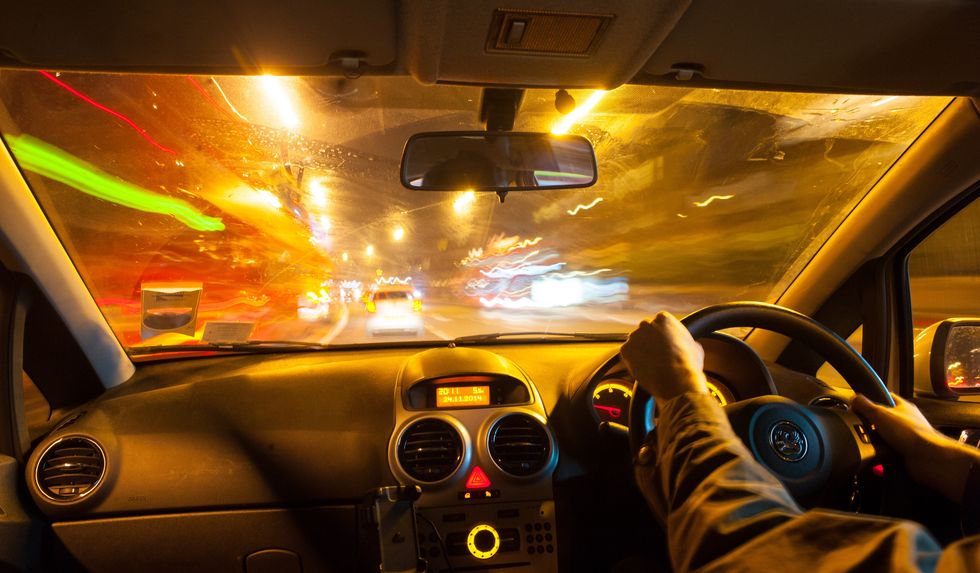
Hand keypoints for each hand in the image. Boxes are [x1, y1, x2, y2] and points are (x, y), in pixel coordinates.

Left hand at [620, 312, 707, 402]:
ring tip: (651, 363)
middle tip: (656, 353)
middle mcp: (646, 324)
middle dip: (649, 339)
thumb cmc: (688, 365)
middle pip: (645, 330)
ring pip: (635, 342)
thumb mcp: (695, 347)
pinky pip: (627, 353)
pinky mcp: (625, 350)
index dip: (662, 334)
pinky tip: (643, 367)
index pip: (659, 322)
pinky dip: (632, 360)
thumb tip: (691, 344)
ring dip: (640, 350)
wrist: (676, 380)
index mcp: (663, 318)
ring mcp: (634, 337)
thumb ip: (686, 340)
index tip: (664, 343)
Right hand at [852, 393, 979, 502]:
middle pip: (883, 418)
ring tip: (866, 441)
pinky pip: (888, 451)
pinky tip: (875, 453)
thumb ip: (864, 405)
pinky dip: (880, 453)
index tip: (860, 402)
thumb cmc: (910, 433)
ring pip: (885, 436)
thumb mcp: (880, 413)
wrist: (927, 458)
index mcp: (903, 407)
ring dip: (875, 440)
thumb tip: (853, 399)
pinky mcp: (905, 452)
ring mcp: (906, 437)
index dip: (872, 398)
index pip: (886, 396)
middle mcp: (906, 421)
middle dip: (871, 423)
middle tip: (860, 425)